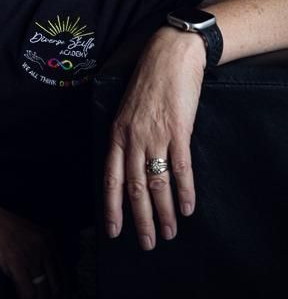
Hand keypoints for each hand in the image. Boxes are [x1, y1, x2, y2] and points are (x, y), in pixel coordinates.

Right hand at [0, 197, 68, 298]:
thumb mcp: (22, 238)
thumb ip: (34, 254)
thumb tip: (39, 285)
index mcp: (48, 239)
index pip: (63, 277)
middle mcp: (44, 245)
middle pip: (56, 289)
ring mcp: (32, 252)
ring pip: (43, 295)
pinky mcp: (17, 260)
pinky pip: (28, 294)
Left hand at [103, 26, 206, 249]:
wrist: (169, 55)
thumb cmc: (148, 81)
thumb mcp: (126, 108)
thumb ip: (125, 135)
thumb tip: (128, 164)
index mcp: (116, 133)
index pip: (111, 179)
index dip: (112, 207)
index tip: (113, 231)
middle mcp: (133, 138)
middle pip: (134, 188)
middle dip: (140, 220)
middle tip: (147, 243)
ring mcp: (156, 135)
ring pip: (157, 184)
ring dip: (164, 213)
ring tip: (169, 233)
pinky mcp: (179, 131)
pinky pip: (181, 169)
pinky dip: (185, 192)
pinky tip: (188, 208)